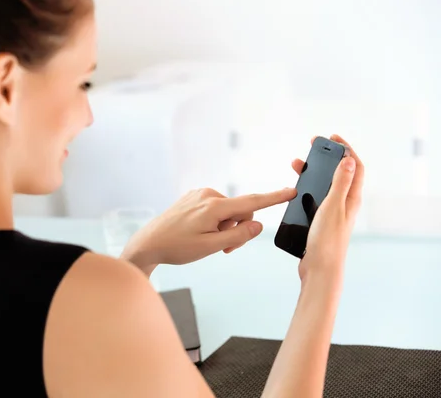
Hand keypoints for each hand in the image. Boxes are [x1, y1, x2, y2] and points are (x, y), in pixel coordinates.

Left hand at [121, 187, 296, 274]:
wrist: (149, 242)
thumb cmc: (177, 247)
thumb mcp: (210, 247)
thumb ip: (237, 237)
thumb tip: (257, 225)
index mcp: (214, 206)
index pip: (251, 202)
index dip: (274, 198)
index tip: (291, 191)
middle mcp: (208, 194)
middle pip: (240, 210)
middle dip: (237, 229)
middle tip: (223, 248)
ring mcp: (199, 194)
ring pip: (228, 211)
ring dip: (224, 227)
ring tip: (207, 241)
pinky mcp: (193, 197)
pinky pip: (215, 208)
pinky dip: (215, 221)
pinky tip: (199, 232)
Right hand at [295, 135, 364, 282]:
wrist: (320, 269)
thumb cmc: (327, 240)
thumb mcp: (333, 206)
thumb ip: (340, 182)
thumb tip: (349, 159)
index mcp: (351, 198)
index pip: (354, 166)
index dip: (346, 149)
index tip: (332, 138)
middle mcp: (344, 204)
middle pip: (338, 174)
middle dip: (326, 159)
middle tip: (311, 149)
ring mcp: (333, 213)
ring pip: (324, 186)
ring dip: (313, 174)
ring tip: (297, 167)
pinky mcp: (321, 222)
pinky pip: (315, 200)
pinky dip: (306, 191)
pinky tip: (294, 192)